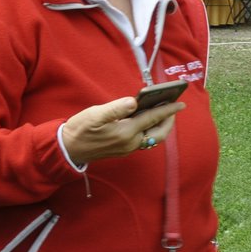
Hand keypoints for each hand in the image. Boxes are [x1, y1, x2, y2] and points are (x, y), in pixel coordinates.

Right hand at [59, 95, 186, 166]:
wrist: (69, 149)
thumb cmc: (80, 129)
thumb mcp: (95, 115)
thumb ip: (115, 108)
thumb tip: (133, 102)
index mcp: (125, 132)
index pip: (152, 118)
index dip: (168, 110)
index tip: (181, 103)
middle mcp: (130, 142)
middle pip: (159, 133)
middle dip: (169, 120)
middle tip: (175, 107)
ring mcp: (128, 148)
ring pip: (152, 138)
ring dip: (161, 126)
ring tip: (165, 112)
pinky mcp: (124, 149)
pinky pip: (144, 140)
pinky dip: (151, 129)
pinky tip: (149, 120)